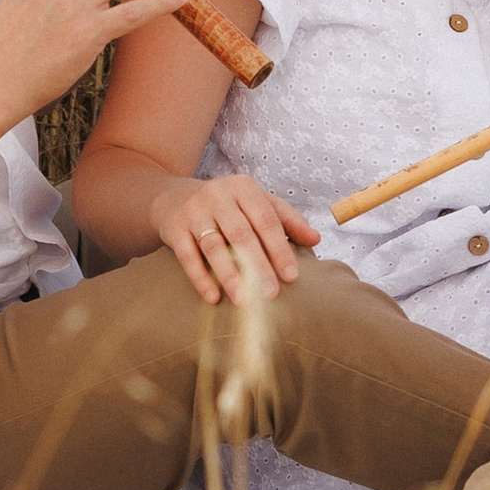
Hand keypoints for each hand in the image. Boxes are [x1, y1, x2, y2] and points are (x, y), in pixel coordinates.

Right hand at [154, 170, 320, 305]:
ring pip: (214, 246)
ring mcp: (193, 212)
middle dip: (257, 266)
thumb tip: (316, 239)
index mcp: (244, 188)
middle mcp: (218, 196)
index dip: (279, 248)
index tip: (292, 276)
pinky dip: (200, 278)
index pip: (266, 220)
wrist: (172, 198)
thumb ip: (287, 220)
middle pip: (241, 234)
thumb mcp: (256, 203)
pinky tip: (213, 297)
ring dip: (230, 275)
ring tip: (244, 301)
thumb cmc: (226, 205)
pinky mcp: (174, 229)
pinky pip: (188, 256)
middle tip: (270, 294)